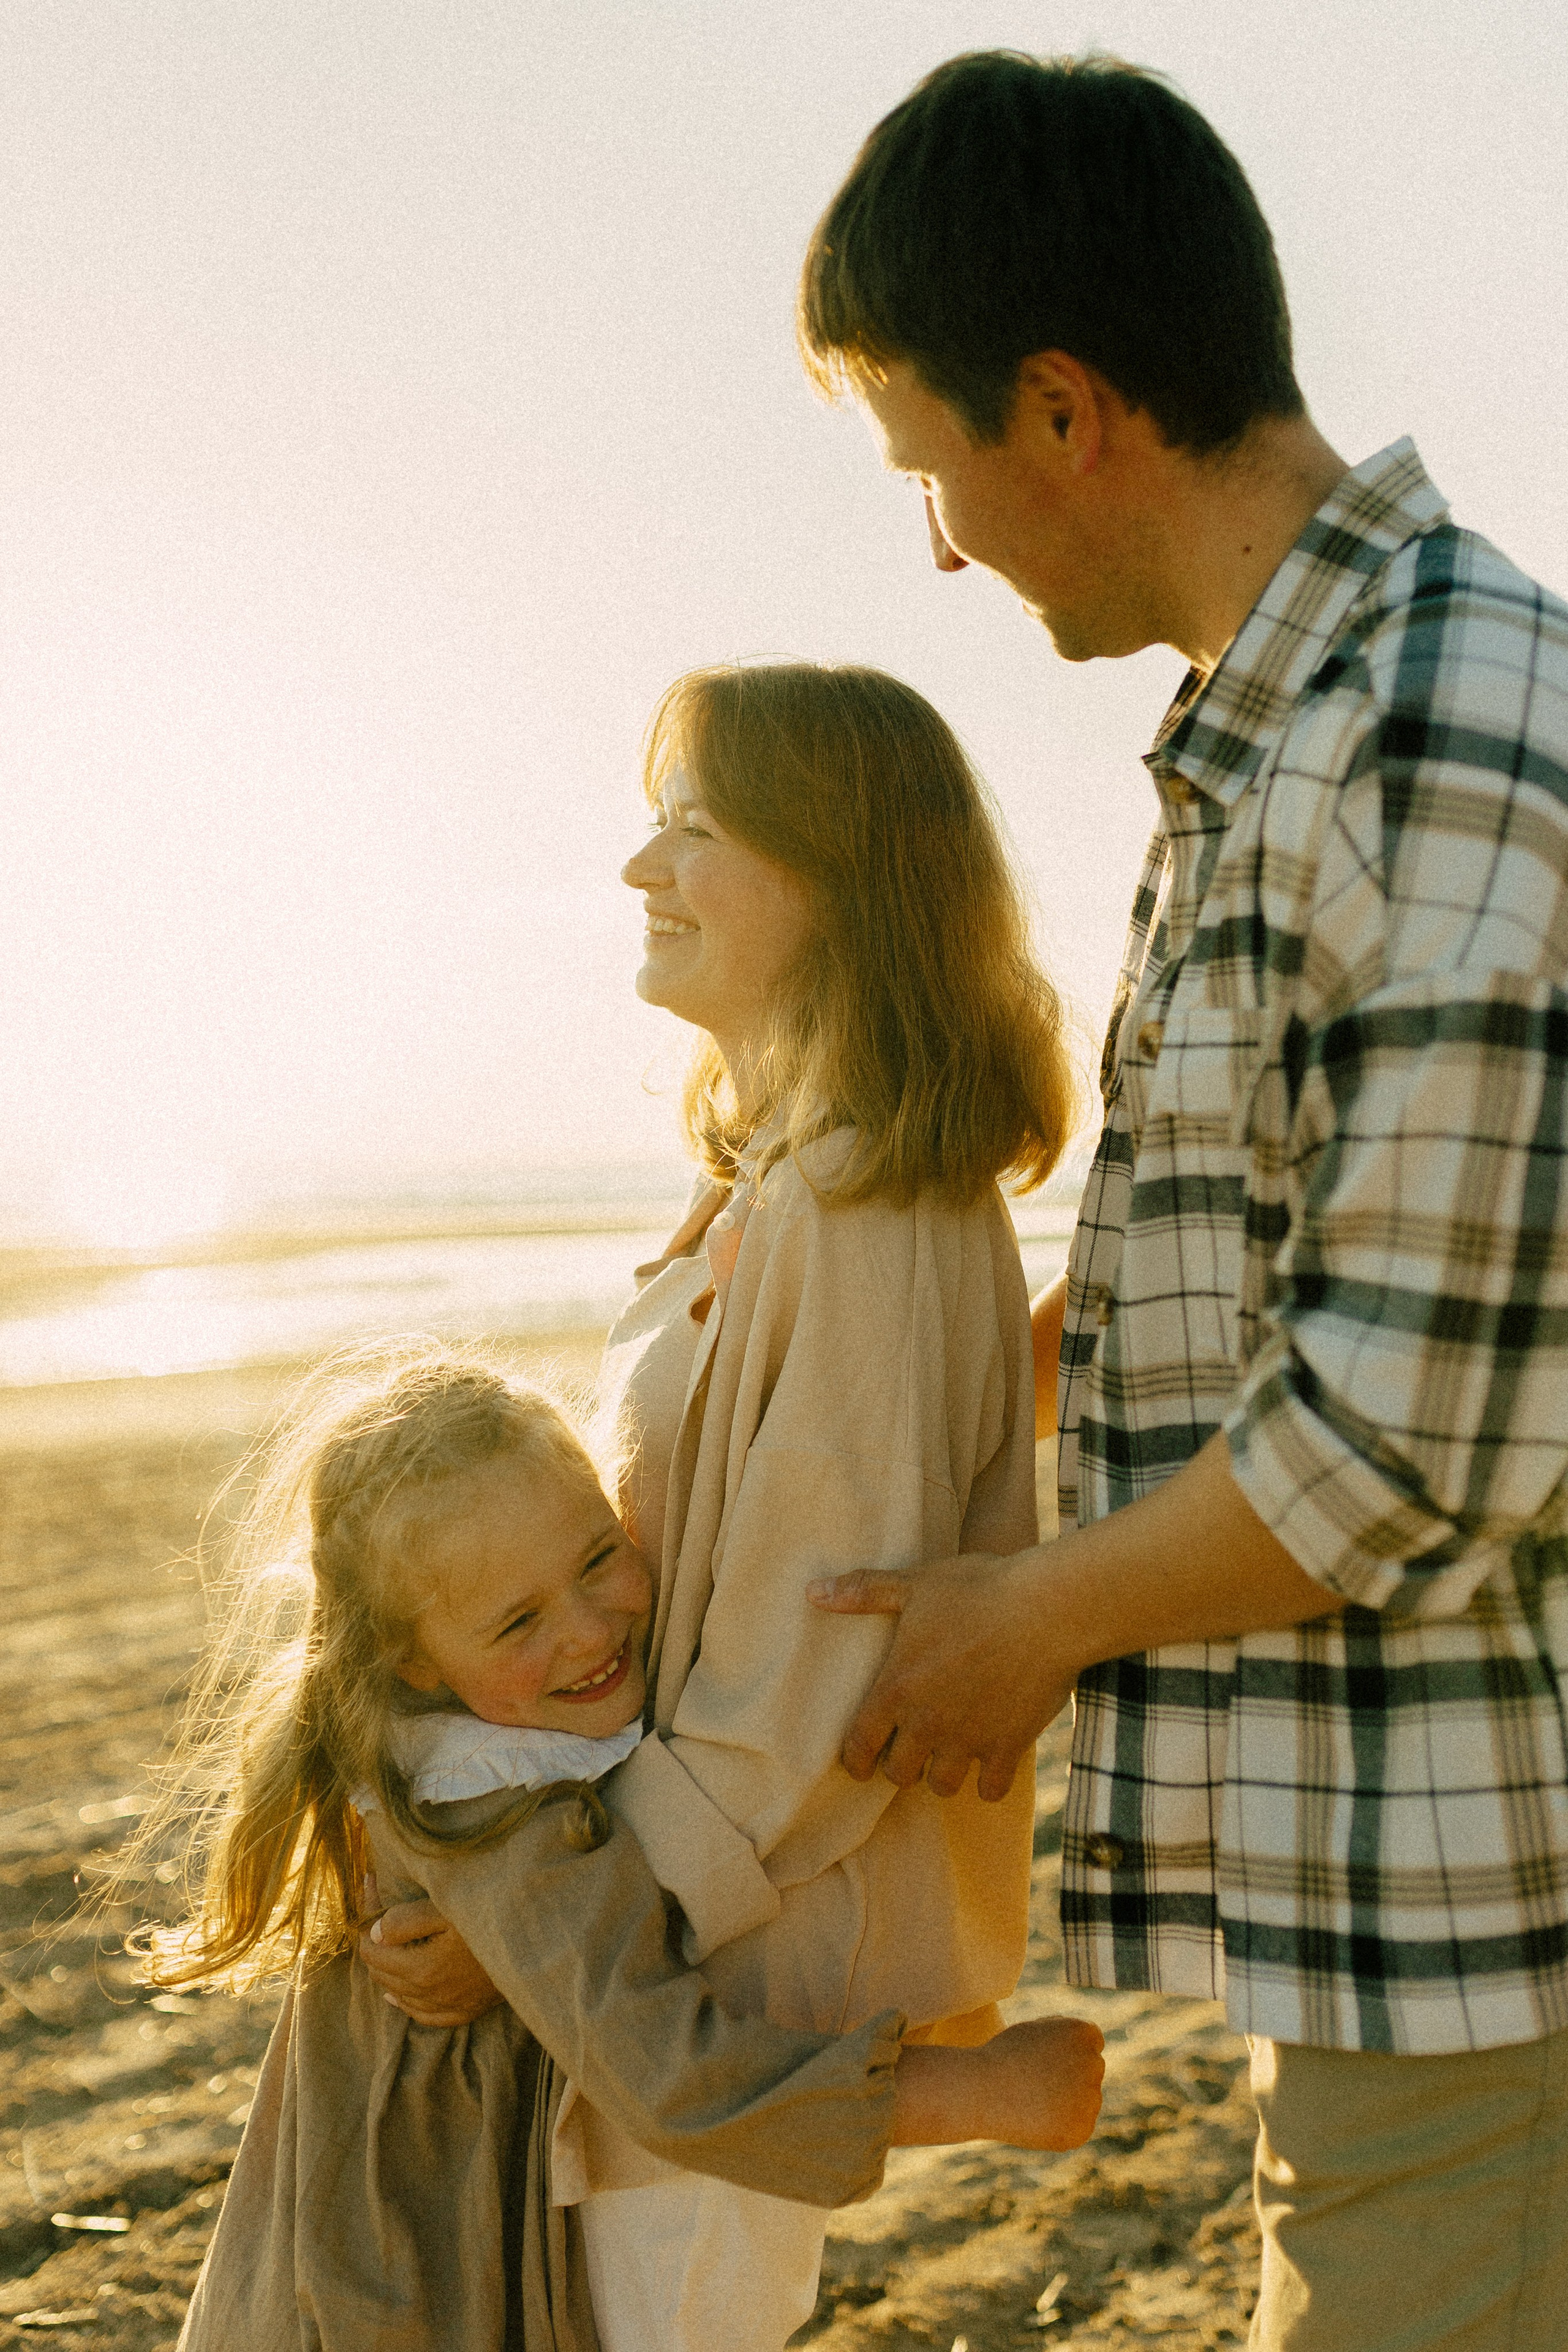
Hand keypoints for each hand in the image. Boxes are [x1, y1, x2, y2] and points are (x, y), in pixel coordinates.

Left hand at [357, 1874, 504, 2026]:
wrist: (534, 1944)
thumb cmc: (490, 1919)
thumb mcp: (447, 1910)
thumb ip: (405, 1921)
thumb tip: (375, 1934)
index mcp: (420, 1969)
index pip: (371, 1950)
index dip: (365, 1920)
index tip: (371, 1887)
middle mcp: (428, 1994)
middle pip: (380, 1973)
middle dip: (373, 1943)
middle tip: (378, 1913)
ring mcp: (447, 2006)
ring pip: (397, 1994)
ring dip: (386, 1969)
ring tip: (386, 1944)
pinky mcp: (464, 2012)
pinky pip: (422, 2016)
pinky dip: (405, 2003)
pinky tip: (397, 1996)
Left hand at [808, 1550, 1069, 1800]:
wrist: (1046, 1609)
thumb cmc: (977, 1590)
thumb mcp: (914, 1584)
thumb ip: (862, 1592)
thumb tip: (812, 1591)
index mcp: (897, 1688)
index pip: (860, 1744)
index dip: (856, 1760)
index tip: (860, 1766)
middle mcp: (927, 1723)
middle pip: (899, 1773)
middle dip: (901, 1766)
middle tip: (910, 1753)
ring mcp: (968, 1740)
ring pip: (942, 1786)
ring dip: (941, 1775)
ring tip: (947, 1758)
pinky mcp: (1008, 1747)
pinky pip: (990, 1789)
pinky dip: (988, 1783)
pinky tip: (990, 1764)